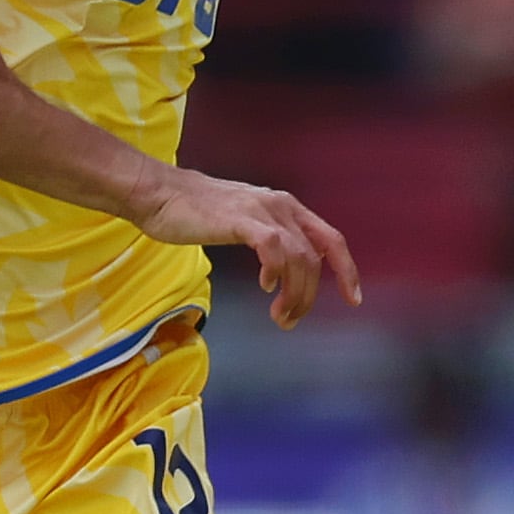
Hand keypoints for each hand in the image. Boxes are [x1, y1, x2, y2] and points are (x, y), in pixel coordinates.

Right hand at [142, 169, 362, 328]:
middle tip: (290, 319)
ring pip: (298, 258)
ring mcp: (262, 211)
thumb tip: (280, 270)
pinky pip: (274, 249)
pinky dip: (276, 272)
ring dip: (294, 294)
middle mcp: (281, 206)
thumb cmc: (193, 211)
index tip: (353, 299)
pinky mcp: (242, 220)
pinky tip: (266, 285)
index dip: (347, 271)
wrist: (159, 194)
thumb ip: (266, 238)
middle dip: (309, 295)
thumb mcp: (243, 222)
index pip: (331, 239)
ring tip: (279, 315)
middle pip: (315, 258)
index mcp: (286, 207)